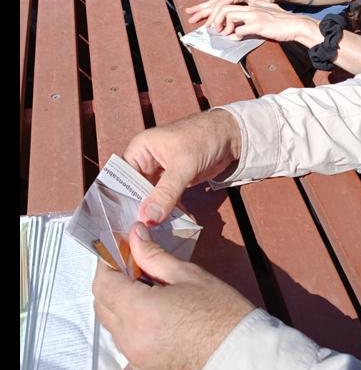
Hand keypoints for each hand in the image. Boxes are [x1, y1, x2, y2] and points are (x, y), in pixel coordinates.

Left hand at [93, 222, 253, 369]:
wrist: (245, 360)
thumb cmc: (221, 312)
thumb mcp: (189, 276)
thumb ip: (154, 256)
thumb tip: (135, 234)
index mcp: (139, 312)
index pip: (102, 285)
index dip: (106, 266)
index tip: (119, 255)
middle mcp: (131, 342)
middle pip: (104, 309)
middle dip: (113, 289)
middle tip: (137, 275)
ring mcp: (139, 366)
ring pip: (118, 334)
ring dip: (126, 315)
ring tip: (156, 304)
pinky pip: (134, 356)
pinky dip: (142, 341)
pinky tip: (166, 333)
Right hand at [123, 110, 241, 223]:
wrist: (231, 136)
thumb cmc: (203, 138)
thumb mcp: (184, 165)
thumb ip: (166, 192)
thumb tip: (149, 217)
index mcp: (140, 149)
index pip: (122, 178)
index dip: (122, 199)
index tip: (123, 223)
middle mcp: (145, 161)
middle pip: (134, 190)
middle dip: (140, 210)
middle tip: (141, 233)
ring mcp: (159, 173)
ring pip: (150, 198)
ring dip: (155, 214)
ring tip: (156, 234)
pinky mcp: (173, 182)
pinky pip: (165, 200)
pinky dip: (169, 211)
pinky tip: (172, 226)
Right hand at [186, 0, 278, 26]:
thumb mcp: (258, 6)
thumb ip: (246, 15)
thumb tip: (237, 28)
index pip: (220, 7)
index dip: (214, 18)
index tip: (209, 26)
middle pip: (212, 4)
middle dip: (201, 13)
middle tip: (191, 20)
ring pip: (211, 0)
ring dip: (200, 6)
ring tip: (189, 11)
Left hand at [209, 2, 319, 44]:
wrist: (297, 25)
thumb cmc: (284, 22)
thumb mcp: (269, 13)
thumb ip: (258, 14)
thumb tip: (246, 24)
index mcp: (254, 5)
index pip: (231, 3)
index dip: (221, 13)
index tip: (219, 23)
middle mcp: (252, 7)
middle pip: (225, 7)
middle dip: (216, 18)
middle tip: (216, 28)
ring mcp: (254, 15)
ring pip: (229, 15)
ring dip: (224, 26)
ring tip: (225, 33)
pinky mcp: (258, 25)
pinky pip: (239, 30)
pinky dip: (235, 36)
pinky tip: (237, 39)